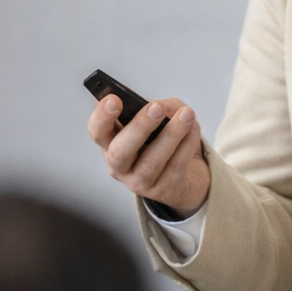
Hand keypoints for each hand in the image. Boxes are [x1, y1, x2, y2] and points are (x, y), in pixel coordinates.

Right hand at [88, 94, 210, 214]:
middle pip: (120, 152)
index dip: (102, 116)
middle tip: (155, 108)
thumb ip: (161, 105)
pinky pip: (175, 168)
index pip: (97, 131)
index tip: (114, 99)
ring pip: (151, 162)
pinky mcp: (163, 191)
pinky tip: (193, 130)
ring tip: (186, 115)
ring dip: (171, 135)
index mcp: (111, 142)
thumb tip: (162, 107)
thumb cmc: (166, 137)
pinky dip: (186, 146)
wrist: (189, 172)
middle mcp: (119, 166)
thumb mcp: (162, 114)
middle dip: (138, 128)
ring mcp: (139, 182)